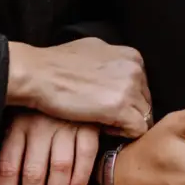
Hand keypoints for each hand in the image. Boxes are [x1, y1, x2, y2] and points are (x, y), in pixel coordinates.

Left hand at [0, 112, 100, 184]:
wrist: (70, 74)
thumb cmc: (39, 106)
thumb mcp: (18, 121)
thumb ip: (12, 153)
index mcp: (17, 125)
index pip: (8, 169)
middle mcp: (39, 125)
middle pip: (32, 174)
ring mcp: (65, 123)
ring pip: (58, 168)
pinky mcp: (89, 123)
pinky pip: (86, 155)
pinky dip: (81, 179)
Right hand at [6, 37, 151, 137]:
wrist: (39, 74)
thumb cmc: (58, 64)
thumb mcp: (93, 51)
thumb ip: (112, 62)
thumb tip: (118, 77)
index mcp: (131, 55)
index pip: (142, 86)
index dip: (126, 99)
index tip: (107, 104)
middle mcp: (134, 69)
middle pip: (145, 102)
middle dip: (128, 112)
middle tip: (103, 116)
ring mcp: (129, 88)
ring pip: (143, 117)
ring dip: (124, 123)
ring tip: (101, 121)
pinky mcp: (120, 108)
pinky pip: (137, 130)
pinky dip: (121, 133)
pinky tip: (102, 127)